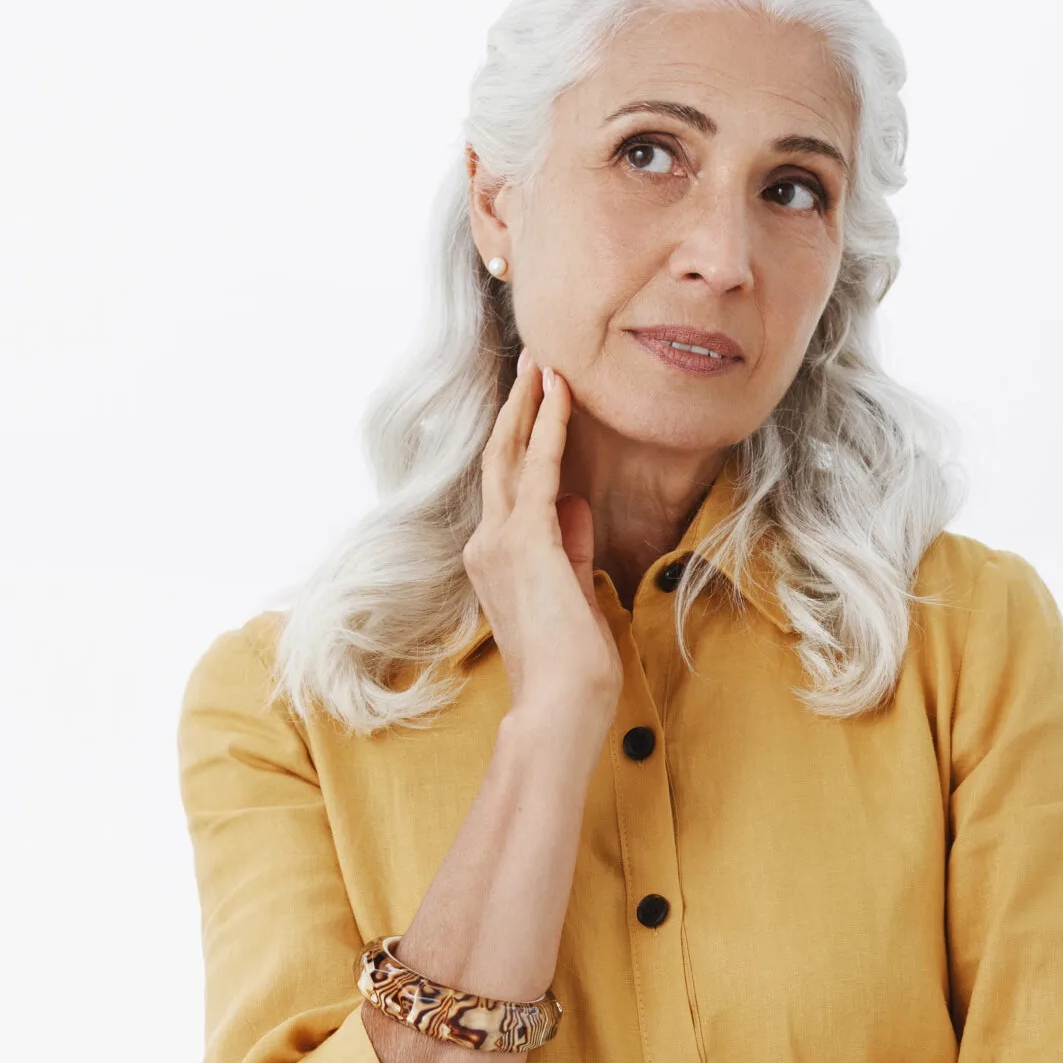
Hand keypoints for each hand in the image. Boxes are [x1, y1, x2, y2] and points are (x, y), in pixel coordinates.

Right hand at [465, 353, 620, 721]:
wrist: (558, 703)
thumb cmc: (569, 665)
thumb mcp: (573, 591)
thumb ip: (569, 546)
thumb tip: (576, 502)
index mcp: (495, 559)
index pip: (508, 486)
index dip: (521, 438)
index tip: (536, 398)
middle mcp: (486, 544)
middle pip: (499, 459)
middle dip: (517, 406)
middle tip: (534, 359)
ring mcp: (500, 542)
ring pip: (511, 455)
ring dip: (530, 404)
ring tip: (545, 362)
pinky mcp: (528, 541)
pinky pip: (541, 471)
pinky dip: (552, 429)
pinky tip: (563, 396)